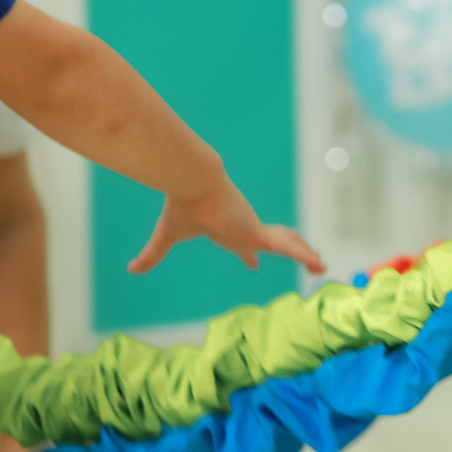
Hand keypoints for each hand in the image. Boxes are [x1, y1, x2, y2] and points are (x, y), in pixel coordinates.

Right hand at [128, 178, 324, 275]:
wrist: (192, 182)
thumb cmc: (182, 205)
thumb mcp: (166, 237)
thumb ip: (152, 255)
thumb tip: (130, 270)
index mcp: (226, 229)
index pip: (241, 244)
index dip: (248, 254)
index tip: (252, 262)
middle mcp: (244, 228)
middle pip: (271, 241)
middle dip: (287, 249)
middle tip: (303, 258)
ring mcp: (254, 229)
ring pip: (286, 243)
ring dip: (303, 252)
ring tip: (320, 263)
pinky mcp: (258, 232)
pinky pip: (287, 247)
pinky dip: (304, 256)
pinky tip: (319, 263)